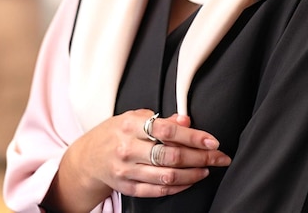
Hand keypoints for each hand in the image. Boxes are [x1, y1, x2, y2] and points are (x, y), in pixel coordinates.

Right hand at [45, 109, 230, 211]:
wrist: (87, 158)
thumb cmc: (115, 132)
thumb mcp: (134, 117)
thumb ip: (161, 119)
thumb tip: (186, 119)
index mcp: (129, 125)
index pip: (166, 130)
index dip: (192, 136)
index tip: (212, 141)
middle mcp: (127, 148)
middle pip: (170, 155)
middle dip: (200, 157)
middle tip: (219, 157)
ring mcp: (127, 170)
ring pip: (167, 176)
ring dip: (193, 174)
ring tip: (207, 169)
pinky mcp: (128, 188)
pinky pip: (158, 190)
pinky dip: (179, 186)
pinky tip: (191, 180)